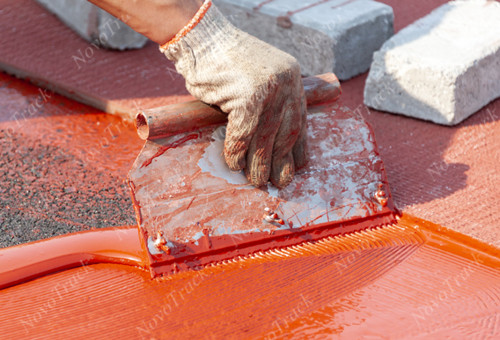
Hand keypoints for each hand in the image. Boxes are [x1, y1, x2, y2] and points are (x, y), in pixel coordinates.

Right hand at [162, 3, 306, 187]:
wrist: (201, 38)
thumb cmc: (223, 63)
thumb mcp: (257, 80)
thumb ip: (268, 104)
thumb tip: (269, 143)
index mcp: (292, 79)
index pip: (300, 121)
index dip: (298, 147)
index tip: (295, 166)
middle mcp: (286, 82)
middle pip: (286, 133)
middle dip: (280, 162)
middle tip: (276, 182)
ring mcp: (269, 88)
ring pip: (266, 138)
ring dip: (258, 164)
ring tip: (254, 181)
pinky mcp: (248, 95)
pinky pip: (243, 135)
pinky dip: (237, 152)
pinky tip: (233, 163)